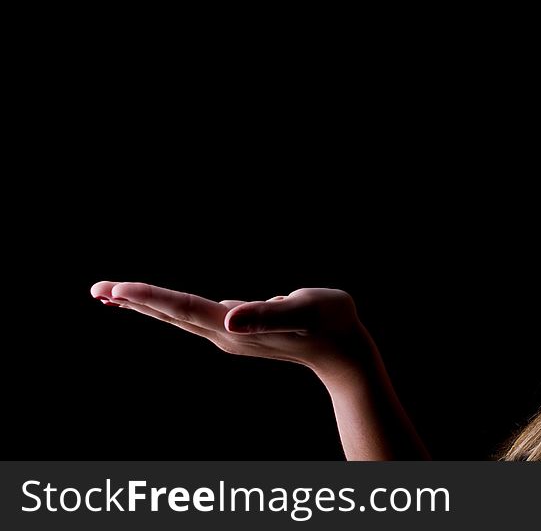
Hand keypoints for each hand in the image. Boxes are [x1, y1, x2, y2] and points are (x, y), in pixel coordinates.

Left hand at [90, 281, 373, 379]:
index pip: (183, 308)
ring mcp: (231, 335)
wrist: (345, 351)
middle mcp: (226, 335)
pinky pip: (194, 316)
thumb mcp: (303, 309)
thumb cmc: (331, 322)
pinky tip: (166, 303)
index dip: (149, 296)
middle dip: (133, 301)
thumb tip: (228, 320)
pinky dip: (170, 306)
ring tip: (114, 296)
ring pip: (178, 317)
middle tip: (96, 290)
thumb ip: (266, 314)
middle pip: (171, 315)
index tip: (115, 288)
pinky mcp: (238, 331)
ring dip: (146, 305)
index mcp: (235, 328)